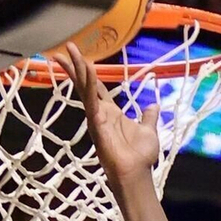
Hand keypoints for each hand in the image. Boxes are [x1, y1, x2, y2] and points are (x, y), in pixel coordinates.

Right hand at [61, 44, 159, 191]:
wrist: (136, 173)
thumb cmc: (140, 156)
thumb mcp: (148, 131)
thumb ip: (149, 117)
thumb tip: (154, 106)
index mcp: (111, 112)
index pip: (96, 87)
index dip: (89, 72)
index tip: (81, 57)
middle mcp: (100, 112)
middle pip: (85, 83)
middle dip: (75, 65)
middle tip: (66, 46)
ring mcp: (96, 118)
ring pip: (85, 88)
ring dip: (77, 69)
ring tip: (68, 51)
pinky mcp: (97, 124)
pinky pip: (92, 101)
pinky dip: (91, 85)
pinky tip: (89, 70)